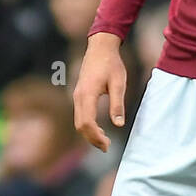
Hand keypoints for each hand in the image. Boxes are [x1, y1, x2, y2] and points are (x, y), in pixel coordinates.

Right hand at [73, 33, 126, 151]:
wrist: (100, 48)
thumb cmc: (112, 64)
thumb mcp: (119, 83)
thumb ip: (117, 104)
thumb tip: (119, 124)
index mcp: (87, 94)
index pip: (87, 122)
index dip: (96, 136)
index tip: (108, 145)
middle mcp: (78, 96)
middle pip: (80, 125)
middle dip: (92, 139)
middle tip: (107, 147)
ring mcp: (77, 96)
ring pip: (78, 122)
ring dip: (89, 134)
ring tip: (105, 141)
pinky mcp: (79, 95)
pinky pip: (80, 115)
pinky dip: (88, 126)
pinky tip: (100, 130)